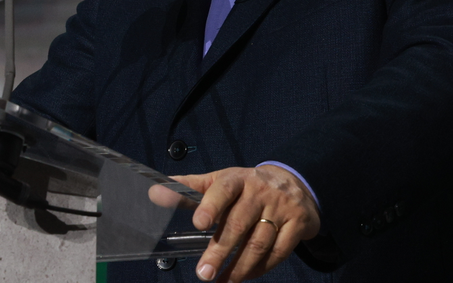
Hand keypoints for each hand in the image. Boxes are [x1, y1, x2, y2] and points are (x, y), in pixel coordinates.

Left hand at [171, 165, 320, 281]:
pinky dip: (261, 268)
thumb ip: (188, 189)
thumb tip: (154, 191)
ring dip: (239, 267)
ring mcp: (281, 208)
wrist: (295, 183)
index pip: (223, 189)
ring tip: (222, 281)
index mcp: (238, 179)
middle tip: (203, 273)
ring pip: (259, 242)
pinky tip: (245, 276)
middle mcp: (261, 192)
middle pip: (239, 223)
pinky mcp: (297, 225)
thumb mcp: (220, 181)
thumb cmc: (247, 186)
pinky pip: (279, 252)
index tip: (199, 224)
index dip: (211, 205)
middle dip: (220, 251)